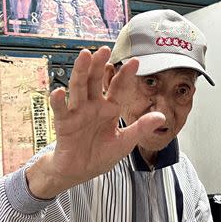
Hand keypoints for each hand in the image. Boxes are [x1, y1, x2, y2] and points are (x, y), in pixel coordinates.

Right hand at [26, 47, 164, 198]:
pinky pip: (61, 110)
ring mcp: (77, 112)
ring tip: (84, 56)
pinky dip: (59, 101)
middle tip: (103, 49)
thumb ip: (141, 128)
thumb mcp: (125, 142)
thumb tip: (162, 117)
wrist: (80, 172)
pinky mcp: (64, 123)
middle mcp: (93, 105)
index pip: (118, 87)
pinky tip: (60, 91)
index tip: (136, 61)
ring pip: (78, 88)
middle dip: (99, 64)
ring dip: (81, 72)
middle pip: (95, 81)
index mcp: (109, 108)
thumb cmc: (100, 155)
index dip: (125, 75)